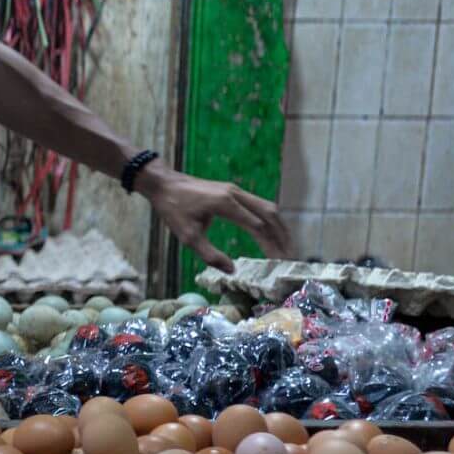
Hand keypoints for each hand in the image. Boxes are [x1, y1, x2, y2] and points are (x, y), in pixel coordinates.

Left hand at [134, 164, 291, 271]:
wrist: (163, 183)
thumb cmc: (173, 208)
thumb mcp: (187, 236)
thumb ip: (209, 254)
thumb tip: (232, 270)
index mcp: (226, 203)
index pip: (258, 226)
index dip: (270, 245)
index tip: (278, 262)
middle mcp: (236, 194)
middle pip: (270, 214)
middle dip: (282, 236)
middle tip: (290, 257)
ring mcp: (236, 191)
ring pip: (267, 207)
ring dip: (279, 227)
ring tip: (286, 247)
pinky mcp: (233, 192)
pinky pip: (258, 205)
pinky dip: (269, 220)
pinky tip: (272, 233)